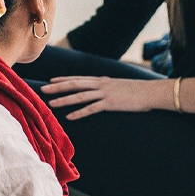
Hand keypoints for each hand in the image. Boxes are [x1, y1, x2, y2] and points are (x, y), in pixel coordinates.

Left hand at [42, 76, 166, 119]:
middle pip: (75, 84)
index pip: (79, 78)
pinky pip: (92, 108)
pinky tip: (70, 117)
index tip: (51, 81)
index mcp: (103, 80)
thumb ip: (109, 86)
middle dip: (58, 87)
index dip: (64, 80)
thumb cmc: (138, 90)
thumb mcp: (120, 85)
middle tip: (43, 89)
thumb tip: (103, 88)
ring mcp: (105, 93)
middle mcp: (101, 84)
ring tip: (51, 104)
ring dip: (64, 100)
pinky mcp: (111, 103)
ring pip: (80, 96)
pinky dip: (79, 113)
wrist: (151, 92)